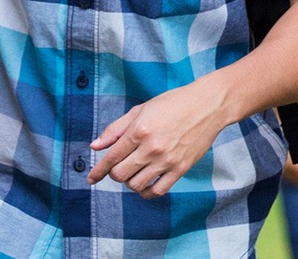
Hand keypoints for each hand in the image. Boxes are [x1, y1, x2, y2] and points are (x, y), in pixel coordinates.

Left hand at [87, 81, 230, 197]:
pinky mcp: (181, 169)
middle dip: (115, 174)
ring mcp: (167, 160)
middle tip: (119, 167)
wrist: (206, 106)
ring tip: (134, 172)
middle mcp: (151, 147)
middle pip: (121, 174)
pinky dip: (147, 192)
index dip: (98, 170)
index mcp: (139, 130)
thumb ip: (115, 129)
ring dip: (130, 182)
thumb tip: (95, 146)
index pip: (111, 157)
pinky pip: (158, 191)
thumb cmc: (172, 104)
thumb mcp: (140, 110)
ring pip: (136, 185)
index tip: (91, 179)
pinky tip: (145, 184)